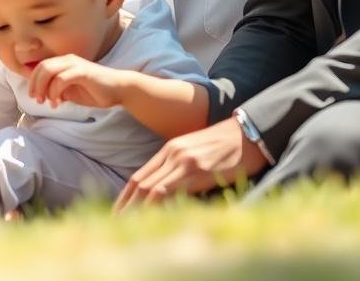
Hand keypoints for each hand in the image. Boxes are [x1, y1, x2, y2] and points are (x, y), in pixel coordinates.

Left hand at [28, 54, 124, 108]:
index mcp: (64, 62)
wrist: (119, 89)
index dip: (33, 81)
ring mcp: (75, 64)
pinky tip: (58, 103)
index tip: (33, 96)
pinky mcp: (83, 72)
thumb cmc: (96, 91)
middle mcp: (67, 59)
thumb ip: (58, 90)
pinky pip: (61, 79)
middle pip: (42, 67)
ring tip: (47, 102)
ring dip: (43, 88)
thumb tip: (45, 94)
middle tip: (37, 100)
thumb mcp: (72, 91)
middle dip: (35, 85)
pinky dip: (55, 91)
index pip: (41, 67)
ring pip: (48, 70)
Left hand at [114, 116, 268, 210]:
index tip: (116, 214)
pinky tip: (150, 216)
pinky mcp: (196, 168)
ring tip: (125, 226)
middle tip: (112, 224)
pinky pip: (170, 188)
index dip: (125, 197)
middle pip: (139, 183)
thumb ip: (181, 171)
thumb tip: (169, 196)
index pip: (139, 177)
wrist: (248, 134)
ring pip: (150, 187)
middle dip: (124, 206)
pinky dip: (156, 204)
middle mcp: (171, 154)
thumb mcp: (197, 156)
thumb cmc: (227, 148)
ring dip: (136, 209)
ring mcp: (182, 161)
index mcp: (169, 151)